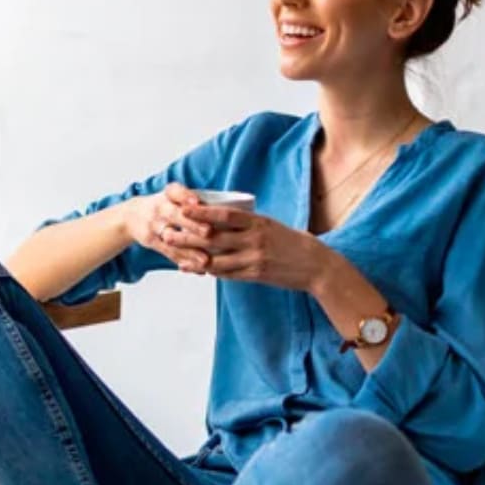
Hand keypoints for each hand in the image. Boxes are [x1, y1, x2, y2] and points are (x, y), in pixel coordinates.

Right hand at [122, 183, 212, 271]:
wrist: (132, 216)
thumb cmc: (165, 206)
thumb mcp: (175, 197)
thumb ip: (195, 203)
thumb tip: (227, 213)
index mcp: (168, 194)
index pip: (176, 192)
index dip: (186, 196)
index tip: (197, 202)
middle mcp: (159, 208)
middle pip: (174, 215)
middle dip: (191, 224)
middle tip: (208, 232)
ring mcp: (153, 225)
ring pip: (172, 238)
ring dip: (189, 250)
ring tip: (205, 260)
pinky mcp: (151, 241)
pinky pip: (168, 252)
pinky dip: (184, 261)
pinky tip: (199, 269)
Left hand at [171, 201, 330, 291]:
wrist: (316, 266)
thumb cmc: (292, 242)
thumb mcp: (271, 225)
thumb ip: (248, 223)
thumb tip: (221, 217)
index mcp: (258, 222)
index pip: (226, 215)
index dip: (203, 212)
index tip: (184, 208)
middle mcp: (254, 240)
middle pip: (214, 238)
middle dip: (188, 236)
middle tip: (168, 232)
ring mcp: (254, 259)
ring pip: (216, 259)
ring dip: (194, 257)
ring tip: (175, 255)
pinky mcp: (255, 276)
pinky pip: (226, 274)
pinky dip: (209, 271)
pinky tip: (195, 268)